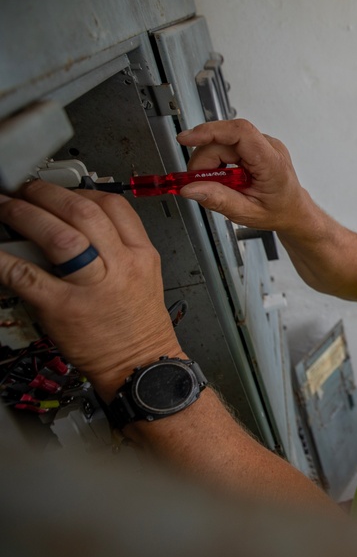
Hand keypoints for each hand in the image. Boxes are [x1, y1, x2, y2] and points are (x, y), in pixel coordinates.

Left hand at [0, 182, 181, 399]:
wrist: (140, 366)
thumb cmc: (137, 325)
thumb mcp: (142, 277)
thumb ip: (117, 248)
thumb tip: (75, 224)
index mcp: (141, 255)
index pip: (114, 206)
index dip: (82, 191)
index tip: (64, 189)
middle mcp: (120, 266)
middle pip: (83, 213)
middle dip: (48, 195)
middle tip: (27, 191)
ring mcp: (92, 287)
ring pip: (59, 237)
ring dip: (25, 215)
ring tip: (8, 209)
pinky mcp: (64, 309)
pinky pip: (27, 275)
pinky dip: (3, 258)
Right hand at [177, 119, 313, 232]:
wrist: (294, 210)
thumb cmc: (279, 211)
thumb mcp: (247, 213)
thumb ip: (219, 200)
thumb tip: (191, 189)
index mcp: (271, 163)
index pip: (240, 132)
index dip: (210, 131)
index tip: (186, 139)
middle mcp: (269, 147)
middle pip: (224, 140)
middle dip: (204, 161)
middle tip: (199, 183)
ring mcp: (263, 144)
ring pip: (223, 141)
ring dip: (210, 162)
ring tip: (218, 183)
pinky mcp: (255, 145)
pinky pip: (228, 145)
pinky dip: (218, 160)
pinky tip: (224, 176)